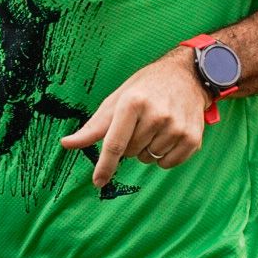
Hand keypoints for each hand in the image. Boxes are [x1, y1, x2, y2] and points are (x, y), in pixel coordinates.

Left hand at [61, 47, 211, 186]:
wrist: (186, 75)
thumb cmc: (146, 88)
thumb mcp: (118, 99)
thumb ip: (94, 127)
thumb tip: (66, 144)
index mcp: (133, 103)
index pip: (115, 143)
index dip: (105, 166)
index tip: (98, 182)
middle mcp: (156, 114)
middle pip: (131, 153)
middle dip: (131, 144)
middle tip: (141, 123)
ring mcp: (176, 127)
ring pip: (150, 159)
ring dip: (149, 149)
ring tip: (158, 125)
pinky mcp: (192, 137)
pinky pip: (168, 163)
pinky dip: (165, 156)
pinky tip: (170, 134)